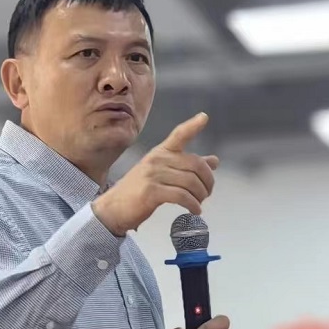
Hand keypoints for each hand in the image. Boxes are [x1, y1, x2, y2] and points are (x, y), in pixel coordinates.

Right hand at [92, 112, 217, 235]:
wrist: (114, 207)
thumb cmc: (140, 189)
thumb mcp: (164, 173)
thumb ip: (188, 166)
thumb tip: (214, 161)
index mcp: (161, 152)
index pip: (179, 135)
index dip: (193, 126)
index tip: (204, 117)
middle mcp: (158, 159)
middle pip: (195, 165)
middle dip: (207, 181)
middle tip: (207, 193)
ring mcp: (153, 174)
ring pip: (191, 182)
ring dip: (200, 196)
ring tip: (199, 203)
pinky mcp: (151, 191)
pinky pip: (182, 196)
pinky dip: (193, 205)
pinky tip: (195, 210)